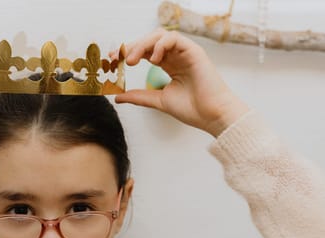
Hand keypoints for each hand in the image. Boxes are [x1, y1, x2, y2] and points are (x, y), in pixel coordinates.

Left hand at [112, 29, 249, 136]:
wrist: (211, 116)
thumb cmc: (192, 109)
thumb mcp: (158, 101)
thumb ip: (139, 97)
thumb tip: (117, 97)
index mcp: (169, 65)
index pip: (145, 52)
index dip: (128, 52)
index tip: (113, 59)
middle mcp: (176, 56)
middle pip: (150, 41)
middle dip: (131, 47)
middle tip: (119, 58)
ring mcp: (185, 52)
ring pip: (160, 35)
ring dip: (142, 45)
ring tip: (133, 61)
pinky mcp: (194, 51)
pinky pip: (174, 38)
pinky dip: (161, 44)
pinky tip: (153, 59)